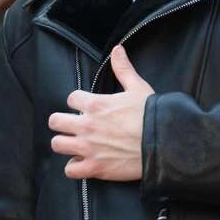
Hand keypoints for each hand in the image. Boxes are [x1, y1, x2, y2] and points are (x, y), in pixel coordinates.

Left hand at [49, 43, 154, 180]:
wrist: (164, 143)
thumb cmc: (152, 115)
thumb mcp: (138, 87)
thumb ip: (123, 68)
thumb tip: (117, 49)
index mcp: (95, 105)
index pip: (70, 99)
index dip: (78, 103)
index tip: (87, 108)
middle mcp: (86, 126)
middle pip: (55, 121)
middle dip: (63, 123)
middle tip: (75, 126)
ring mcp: (88, 148)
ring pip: (57, 144)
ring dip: (66, 144)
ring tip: (76, 145)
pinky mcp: (94, 168)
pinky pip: (70, 170)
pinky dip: (75, 167)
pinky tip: (84, 163)